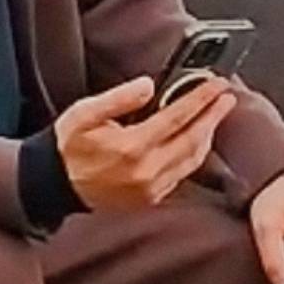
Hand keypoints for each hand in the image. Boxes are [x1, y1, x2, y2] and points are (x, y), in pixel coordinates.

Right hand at [55, 73, 236, 212]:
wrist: (56, 185)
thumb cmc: (69, 146)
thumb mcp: (85, 113)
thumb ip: (118, 98)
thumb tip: (149, 86)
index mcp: (132, 147)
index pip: (177, 117)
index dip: (200, 98)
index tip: (216, 84)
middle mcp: (146, 171)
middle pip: (193, 140)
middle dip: (213, 116)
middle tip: (227, 97)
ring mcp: (151, 189)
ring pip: (192, 160)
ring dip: (207, 136)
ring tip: (215, 116)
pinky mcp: (151, 199)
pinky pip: (182, 175)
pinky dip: (194, 155)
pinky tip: (196, 141)